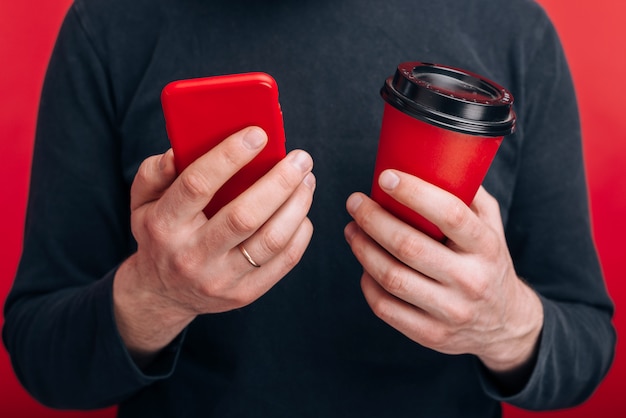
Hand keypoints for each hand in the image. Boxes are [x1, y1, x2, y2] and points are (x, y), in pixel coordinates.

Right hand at [113, 127, 314, 359]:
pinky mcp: (244, 294)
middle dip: (280, 181)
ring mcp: (220, 279)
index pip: (198, 185)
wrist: (163, 294)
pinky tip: (302, 212)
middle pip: (244, 215)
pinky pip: (284, 261)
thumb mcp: (142, 202)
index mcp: (164, 225)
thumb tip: (178, 152)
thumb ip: (154, 172)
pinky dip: (300, 232)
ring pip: (271, 240)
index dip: (230, 156)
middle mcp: (191, 256)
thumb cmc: (159, 235)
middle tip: (301, 158)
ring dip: (297, 205)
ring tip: (307, 180)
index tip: (259, 134)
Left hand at [344, 169, 542, 373]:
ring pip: (392, 277)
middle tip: (355, 202)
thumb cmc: (489, 263)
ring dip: (362, 249)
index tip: (385, 177)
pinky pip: (386, 308)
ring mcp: (450, 311)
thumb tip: (432, 161)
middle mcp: (470, 280)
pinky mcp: (431, 334)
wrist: (505, 324)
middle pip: (408, 246)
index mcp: (486, 247)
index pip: (449, 214)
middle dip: (373, 219)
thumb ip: (469, 196)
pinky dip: (367, 283)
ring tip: (352, 230)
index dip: (413, 192)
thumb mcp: (492, 227)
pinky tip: (363, 265)